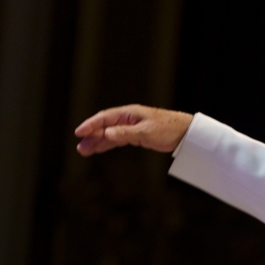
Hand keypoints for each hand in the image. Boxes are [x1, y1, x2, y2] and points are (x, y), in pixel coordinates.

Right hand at [75, 105, 192, 155]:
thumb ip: (125, 133)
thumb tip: (106, 134)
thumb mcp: (146, 132)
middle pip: (105, 127)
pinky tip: (99, 149)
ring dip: (97, 142)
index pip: (105, 118)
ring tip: (85, 151)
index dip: (90, 125)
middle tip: (80, 148)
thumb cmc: (168, 129)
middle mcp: (128, 118)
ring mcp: (131, 126)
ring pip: (110, 134)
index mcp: (129, 114)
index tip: (79, 133)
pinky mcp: (136, 135)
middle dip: (91, 137)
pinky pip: (118, 139)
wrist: (185, 133)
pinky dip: (108, 144)